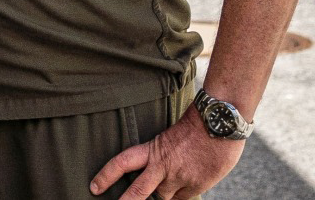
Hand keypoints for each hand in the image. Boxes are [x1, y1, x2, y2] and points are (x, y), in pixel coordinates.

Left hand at [90, 115, 241, 199]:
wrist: (220, 123)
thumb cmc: (194, 126)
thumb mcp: (168, 137)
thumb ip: (160, 155)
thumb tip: (153, 171)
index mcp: (153, 149)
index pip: (122, 162)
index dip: (106, 175)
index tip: (94, 187)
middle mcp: (163, 166)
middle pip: (138, 191)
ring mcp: (180, 178)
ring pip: (163, 198)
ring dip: (162, 195)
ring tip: (167, 183)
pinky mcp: (196, 186)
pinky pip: (182, 198)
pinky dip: (180, 196)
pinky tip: (184, 186)